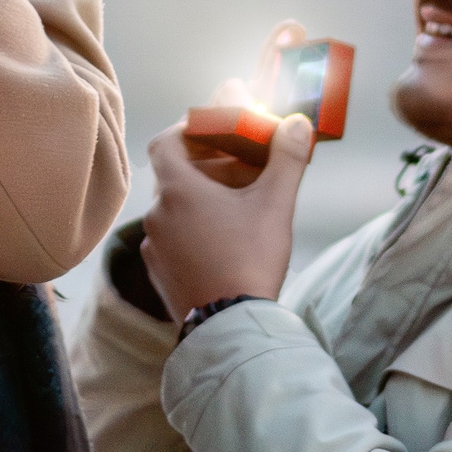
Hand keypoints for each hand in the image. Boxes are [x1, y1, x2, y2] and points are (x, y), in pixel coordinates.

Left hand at [141, 114, 314, 320]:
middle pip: (175, 177)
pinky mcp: (158, 274)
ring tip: (235, 211)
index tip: (212, 134)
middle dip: (206, 169)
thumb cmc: (250, 259)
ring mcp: (153, 247)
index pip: (165, 142)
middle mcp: (156, 215)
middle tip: (240, 172)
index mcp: (177, 190)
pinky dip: (191, 232)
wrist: (231, 328)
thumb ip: (286, 159)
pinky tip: (222, 244)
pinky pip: (172, 240)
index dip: (186, 131)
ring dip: (199, 203)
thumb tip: (297, 123)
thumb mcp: (275, 205)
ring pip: (174, 210)